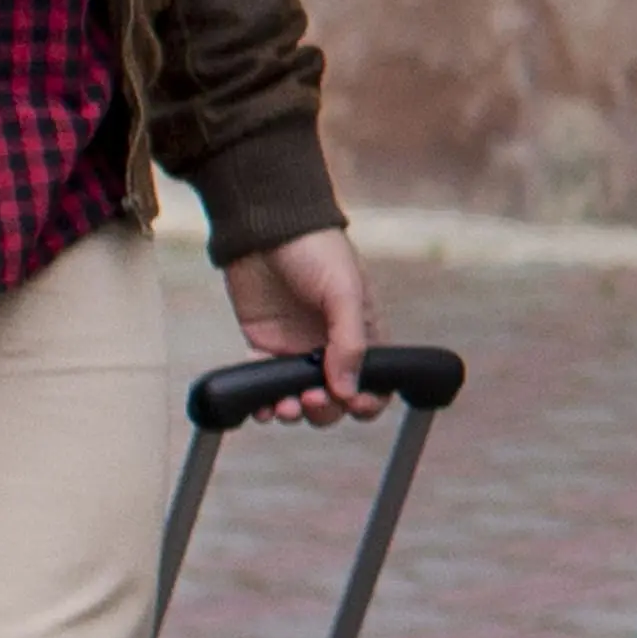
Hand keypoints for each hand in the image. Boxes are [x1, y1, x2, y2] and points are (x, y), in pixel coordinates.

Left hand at [230, 225, 381, 418]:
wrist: (264, 226)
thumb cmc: (315, 250)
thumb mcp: (344, 292)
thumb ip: (350, 342)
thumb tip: (348, 392)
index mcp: (362, 333)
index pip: (375, 381)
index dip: (367, 400)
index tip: (352, 402)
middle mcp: (330, 346)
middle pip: (336, 400)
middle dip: (325, 408)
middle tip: (310, 397)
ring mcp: (295, 349)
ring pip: (298, 399)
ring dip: (294, 411)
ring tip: (284, 405)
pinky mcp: (262, 347)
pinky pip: (263, 387)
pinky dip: (262, 402)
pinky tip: (261, 406)